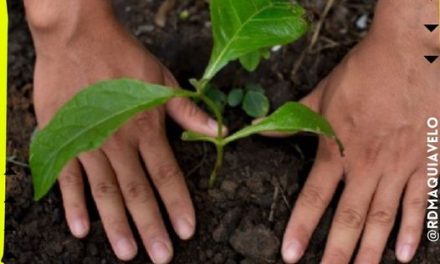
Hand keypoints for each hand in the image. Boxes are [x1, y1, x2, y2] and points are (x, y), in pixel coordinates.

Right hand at [26, 2, 220, 262]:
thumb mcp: (163, 80)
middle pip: (138, 192)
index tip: (187, 231)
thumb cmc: (124, 57)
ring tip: (128, 252)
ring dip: (116, 224)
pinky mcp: (63, 140)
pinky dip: (74, 204)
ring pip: (106, 192)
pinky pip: (69, 177)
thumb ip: (188, 111)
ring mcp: (89, 143)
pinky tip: (81, 229)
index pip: (167, 176)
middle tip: (160, 256)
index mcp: (147, 129)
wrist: (78, 37)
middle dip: (151, 226)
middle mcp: (120, 143)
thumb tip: (219, 130)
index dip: (178, 205)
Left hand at [281, 6, 438, 263]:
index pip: (314, 198)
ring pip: (383, 218)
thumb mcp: (320, 94)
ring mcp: (399, 166)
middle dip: (337, 253)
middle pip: (350, 219)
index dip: (301, 228)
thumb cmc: (363, 72)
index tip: (291, 256)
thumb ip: (293, 119)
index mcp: (338, 150)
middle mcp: (367, 166)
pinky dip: (412, 229)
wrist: (410, 53)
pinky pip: (420, 202)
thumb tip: (260, 129)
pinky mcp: (427, 161)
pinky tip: (405, 253)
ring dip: (371, 251)